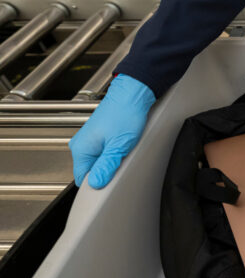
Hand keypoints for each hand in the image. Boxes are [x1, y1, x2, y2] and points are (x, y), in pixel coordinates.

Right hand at [69, 74, 155, 188]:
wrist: (132, 94)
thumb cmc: (126, 114)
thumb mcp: (118, 145)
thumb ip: (106, 166)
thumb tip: (96, 184)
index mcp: (81, 149)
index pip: (82, 179)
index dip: (97, 183)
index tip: (111, 179)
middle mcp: (80, 144)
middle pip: (90, 171)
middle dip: (105, 172)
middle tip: (121, 161)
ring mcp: (88, 140)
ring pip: (98, 162)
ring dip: (110, 162)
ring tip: (123, 150)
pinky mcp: (98, 137)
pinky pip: (103, 153)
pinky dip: (113, 153)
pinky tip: (122, 146)